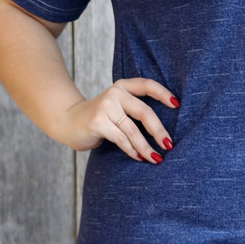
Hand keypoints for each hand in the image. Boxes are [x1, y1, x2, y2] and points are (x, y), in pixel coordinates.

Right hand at [62, 77, 178, 161]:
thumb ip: (133, 109)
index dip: (163, 93)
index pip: (147, 85)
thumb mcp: (116, 107)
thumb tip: (163, 130)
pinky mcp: (98, 122)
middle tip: (169, 145)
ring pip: (133, 130)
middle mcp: (114, 93)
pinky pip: (121, 139)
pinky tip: (139, 158)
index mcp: (122, 86)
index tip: (177, 105)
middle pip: (144, 112)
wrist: (67, 121)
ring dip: (146, 147)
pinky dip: (132, 151)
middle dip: (159, 131)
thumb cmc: (98, 118)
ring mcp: (105, 107)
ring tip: (156, 158)